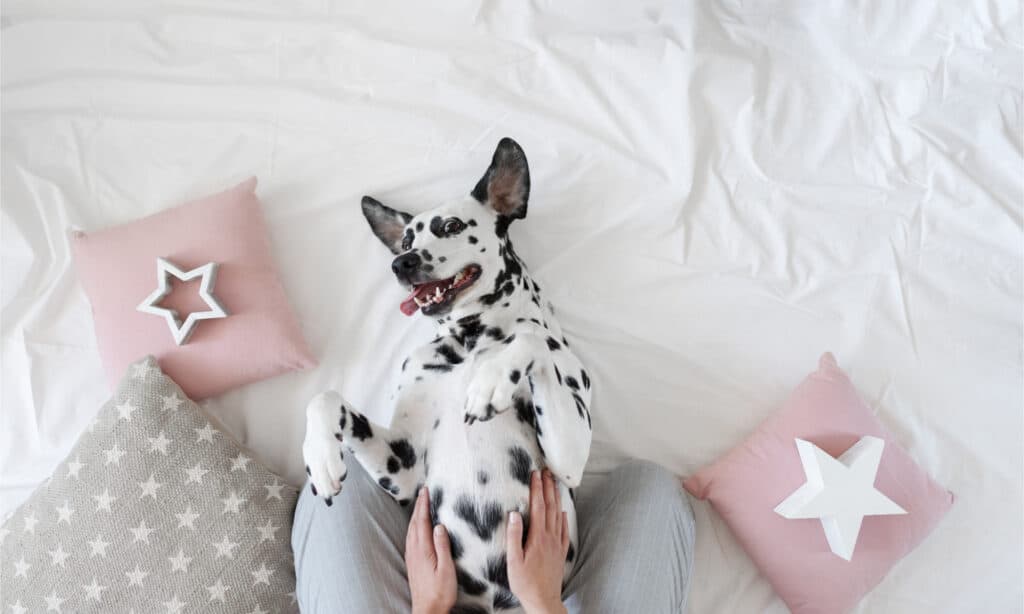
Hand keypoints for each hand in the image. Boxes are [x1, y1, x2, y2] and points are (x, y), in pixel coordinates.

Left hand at [406, 487, 456, 613]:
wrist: (427, 610)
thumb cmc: (440, 592)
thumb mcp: (446, 569)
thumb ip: (442, 546)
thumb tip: (439, 526)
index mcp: (423, 550)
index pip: (422, 521)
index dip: (424, 505)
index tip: (426, 491)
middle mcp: (414, 551)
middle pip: (414, 523)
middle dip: (418, 506)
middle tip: (423, 492)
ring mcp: (412, 557)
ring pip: (411, 530)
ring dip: (415, 515)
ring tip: (420, 505)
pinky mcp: (412, 562)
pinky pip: (410, 538)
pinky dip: (413, 527)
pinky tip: (416, 527)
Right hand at [506, 470, 569, 613]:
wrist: (543, 600)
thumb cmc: (525, 582)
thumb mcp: (513, 560)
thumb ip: (514, 536)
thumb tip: (514, 514)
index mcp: (537, 537)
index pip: (537, 507)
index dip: (536, 489)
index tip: (535, 474)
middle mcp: (550, 537)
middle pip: (550, 507)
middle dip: (548, 488)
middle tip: (547, 472)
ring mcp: (557, 544)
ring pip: (558, 516)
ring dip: (556, 499)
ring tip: (555, 485)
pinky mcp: (560, 552)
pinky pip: (564, 531)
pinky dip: (564, 518)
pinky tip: (563, 512)